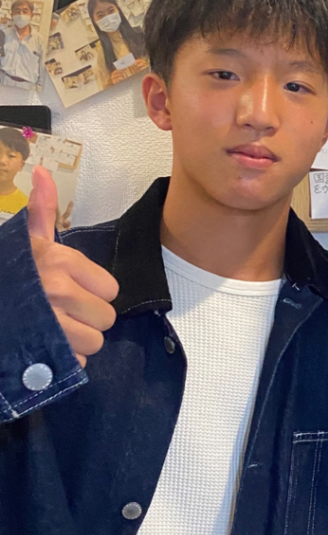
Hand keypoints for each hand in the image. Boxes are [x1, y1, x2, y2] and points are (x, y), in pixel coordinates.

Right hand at [28, 166, 117, 367]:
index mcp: (60, 262)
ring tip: (55, 328)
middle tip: (66, 312)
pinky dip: (65, 358)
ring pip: (94, 341)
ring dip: (78, 339)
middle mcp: (58, 292)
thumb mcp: (23, 240)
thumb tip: (43, 173)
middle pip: (107, 318)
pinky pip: (76, 361)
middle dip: (90, 318)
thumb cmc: (6, 270)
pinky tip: (48, 346)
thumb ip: (41, 210)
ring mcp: (51, 323)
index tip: (75, 289)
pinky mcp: (42, 351)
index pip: (111, 288)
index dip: (95, 292)